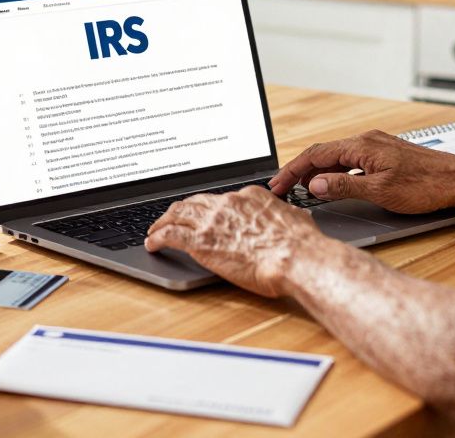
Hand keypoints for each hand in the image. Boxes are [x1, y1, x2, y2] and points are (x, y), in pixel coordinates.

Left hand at [145, 186, 321, 296]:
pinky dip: (157, 237)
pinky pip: (170, 234)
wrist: (296, 257)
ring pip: (177, 214)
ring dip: (162, 221)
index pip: (221, 198)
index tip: (205, 214)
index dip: (209, 207)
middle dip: (180, 210)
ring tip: (155, 229)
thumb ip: (286, 217)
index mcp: (249, 196)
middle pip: (195, 202)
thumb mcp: (296, 219)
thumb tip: (294, 218)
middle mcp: (227, 203)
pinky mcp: (200, 240)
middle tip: (172, 218)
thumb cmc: (301, 245)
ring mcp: (212, 220)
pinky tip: (153, 243)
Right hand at [268, 130, 454, 213]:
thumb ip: (345, 186)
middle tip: (283, 189)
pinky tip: (334, 185)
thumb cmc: (426, 186)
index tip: (278, 185)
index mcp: (362, 146)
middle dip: (300, 171)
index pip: (316, 154)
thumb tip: (317, 184)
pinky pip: (351, 160)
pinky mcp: (384, 155)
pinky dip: (336, 172)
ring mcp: (376, 147)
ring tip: (303, 190)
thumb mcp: (381, 191)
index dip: (293, 170)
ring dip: (318, 172)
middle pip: (323, 153)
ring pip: (337, 157)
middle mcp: (367, 141)